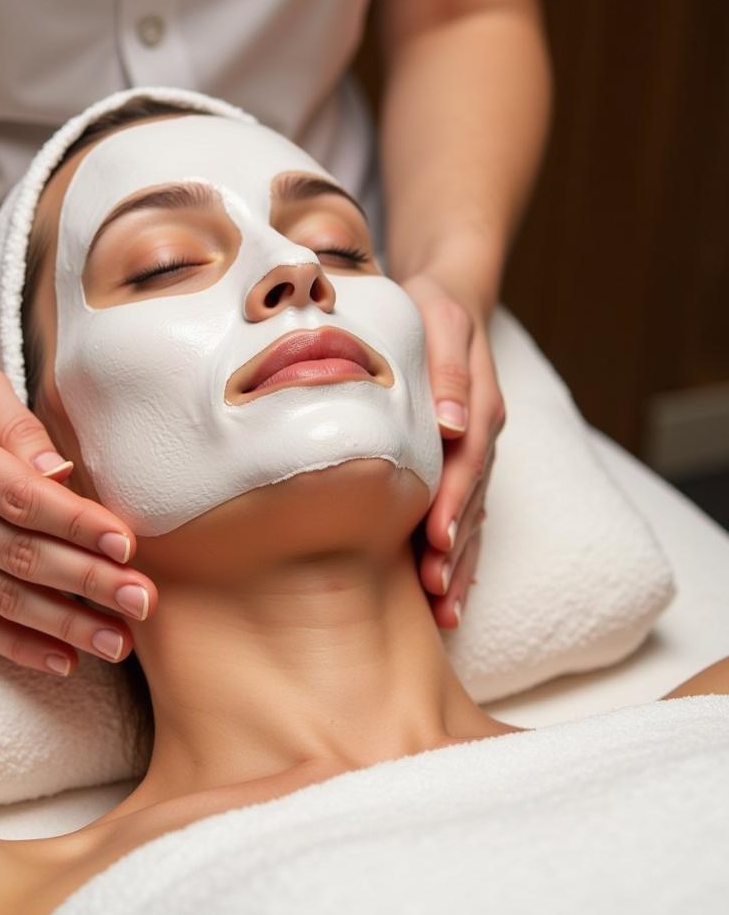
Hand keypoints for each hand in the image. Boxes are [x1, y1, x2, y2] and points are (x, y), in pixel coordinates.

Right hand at [0, 350, 156, 676]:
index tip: (127, 545)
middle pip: (20, 555)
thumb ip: (22, 426)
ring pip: (2, 599)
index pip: (23, 499)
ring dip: (64, 626)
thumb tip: (61, 473)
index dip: (77, 525)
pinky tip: (66, 661)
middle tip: (142, 601)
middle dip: (88, 583)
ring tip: (119, 642)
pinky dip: (18, 646)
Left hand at [400, 272, 505, 629]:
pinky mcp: (466, 464)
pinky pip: (469, 512)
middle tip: (438, 594)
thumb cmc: (432, 312)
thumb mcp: (441, 322)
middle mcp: (483, 436)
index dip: (453, 503)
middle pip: (475, 501)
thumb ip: (447, 371)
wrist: (448, 303)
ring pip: (475, 516)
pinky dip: (462, 552)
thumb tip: (448, 424)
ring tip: (446, 611)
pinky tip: (448, 592)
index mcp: (479, 406)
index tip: (436, 540)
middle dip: (458, 549)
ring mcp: (478, 454)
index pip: (468, 462)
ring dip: (463, 564)